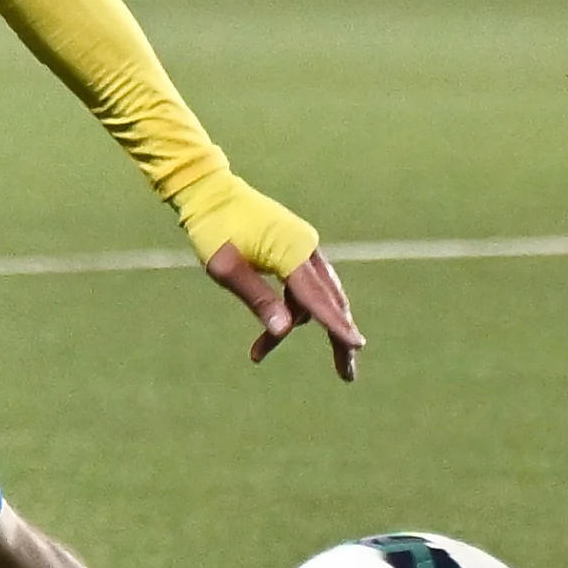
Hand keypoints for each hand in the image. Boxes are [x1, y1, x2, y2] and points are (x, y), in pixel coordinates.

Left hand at [208, 241, 363, 381]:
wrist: (210, 192)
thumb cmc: (214, 230)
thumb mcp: (227, 270)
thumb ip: (258, 299)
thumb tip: (285, 331)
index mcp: (291, 252)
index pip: (317, 297)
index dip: (336, 325)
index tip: (357, 345)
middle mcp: (305, 248)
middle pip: (330, 301)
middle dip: (337, 337)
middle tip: (347, 375)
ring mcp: (303, 248)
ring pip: (311, 298)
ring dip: (294, 326)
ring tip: (257, 354)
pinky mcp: (295, 250)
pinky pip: (301, 288)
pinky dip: (288, 310)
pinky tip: (264, 335)